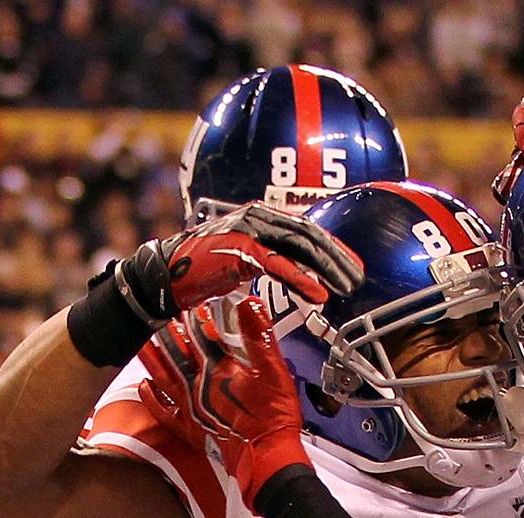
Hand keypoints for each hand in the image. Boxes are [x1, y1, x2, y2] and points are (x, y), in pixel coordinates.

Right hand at [113, 203, 362, 322]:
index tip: (354, 266)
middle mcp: (257, 218)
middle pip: (309, 235)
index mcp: (261, 217)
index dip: (333, 247)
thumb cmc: (204, 271)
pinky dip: (301, 279)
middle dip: (338, 257)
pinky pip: (278, 265)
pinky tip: (319, 294)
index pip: (307, 229)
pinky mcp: (239, 251)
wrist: (165, 277)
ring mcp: (248, 231)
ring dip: (327, 268)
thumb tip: (297, 269)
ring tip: (346, 288)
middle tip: (358, 278)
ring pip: (299, 247)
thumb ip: (270, 257)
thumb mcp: (244, 259)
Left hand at [137, 296, 310, 510]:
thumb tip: (250, 305)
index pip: (202, 335)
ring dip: (152, 357)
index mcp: (219, 369)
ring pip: (163, 376)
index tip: (192, 301)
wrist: (266, 458)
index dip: (196, 316)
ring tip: (143, 340)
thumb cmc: (273, 417)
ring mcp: (191, 407)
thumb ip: (260, 337)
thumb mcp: (276, 371)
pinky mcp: (190, 428)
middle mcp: (199, 385)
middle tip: (159, 314)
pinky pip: (163, 411)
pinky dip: (151, 398)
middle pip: (178, 352)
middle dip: (169, 332)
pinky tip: (144, 386)